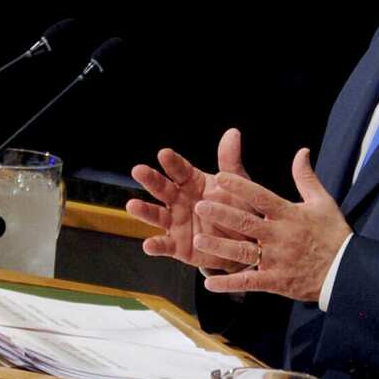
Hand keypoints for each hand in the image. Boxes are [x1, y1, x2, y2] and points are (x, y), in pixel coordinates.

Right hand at [127, 128, 256, 271]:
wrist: (245, 243)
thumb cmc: (238, 209)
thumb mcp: (238, 185)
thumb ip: (230, 162)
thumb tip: (233, 132)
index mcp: (192, 182)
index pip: (180, 169)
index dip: (172, 162)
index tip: (164, 153)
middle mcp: (179, 200)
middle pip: (162, 188)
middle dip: (150, 179)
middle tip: (138, 170)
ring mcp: (176, 223)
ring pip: (157, 215)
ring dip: (144, 210)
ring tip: (132, 206)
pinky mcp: (177, 246)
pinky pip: (165, 245)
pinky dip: (156, 246)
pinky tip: (148, 245)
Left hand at [193, 148, 351, 302]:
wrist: (348, 272)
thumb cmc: (333, 234)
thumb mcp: (323, 202)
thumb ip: (306, 177)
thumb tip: (301, 151)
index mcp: (289, 214)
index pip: (261, 197)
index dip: (240, 186)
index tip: (220, 177)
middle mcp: (281, 236)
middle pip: (247, 223)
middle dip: (223, 213)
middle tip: (200, 205)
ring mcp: (278, 260)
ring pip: (244, 251)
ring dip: (220, 246)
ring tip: (198, 238)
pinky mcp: (277, 281)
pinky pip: (250, 281)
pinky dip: (230, 283)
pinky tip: (210, 282)